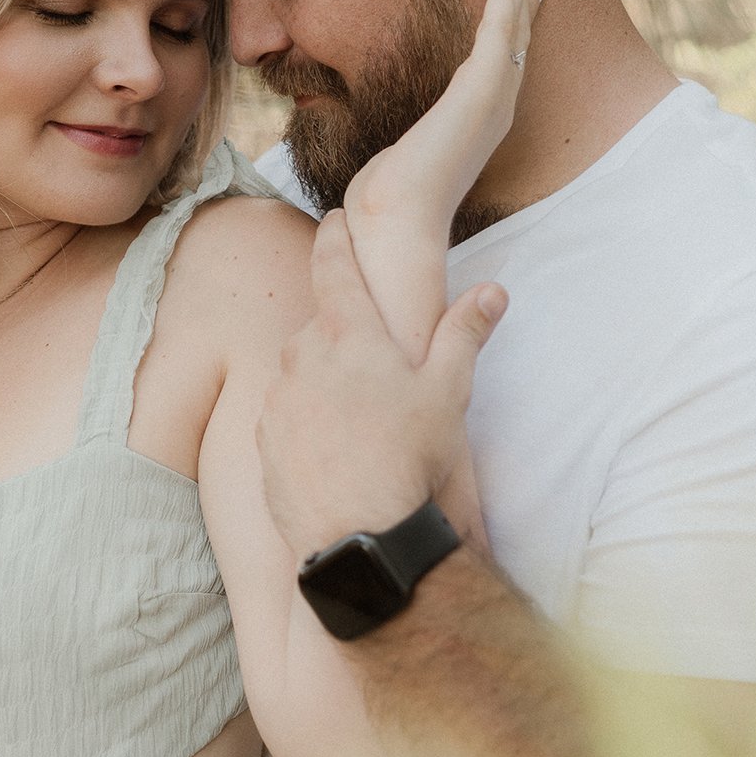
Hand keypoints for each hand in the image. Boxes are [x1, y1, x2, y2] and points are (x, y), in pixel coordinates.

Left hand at [257, 206, 507, 557]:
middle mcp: (301, 357)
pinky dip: (305, 423)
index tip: (334, 218)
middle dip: (342, 333)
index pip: (333, 264)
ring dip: (322, 382)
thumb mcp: (449, 391)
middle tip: (373, 358)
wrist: (363, 539)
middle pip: (318, 325)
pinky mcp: (263, 443)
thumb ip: (465, 334)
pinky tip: (335, 450)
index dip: (335, 236)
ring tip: (360, 416)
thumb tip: (492, 290)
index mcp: (347, 333)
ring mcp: (277, 401)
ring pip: (299, 373)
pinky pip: (285, 418)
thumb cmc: (410, 458)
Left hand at [344, 0, 542, 230]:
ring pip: (513, 28)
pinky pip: (499, 30)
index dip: (513, 24)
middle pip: (517, 39)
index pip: (503, 62)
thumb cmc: (391, 201)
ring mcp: (494, 99)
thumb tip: (392, 159)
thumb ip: (409, 150)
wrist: (394, 219)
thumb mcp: (403, 162)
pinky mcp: (482, 90)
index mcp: (480, 124)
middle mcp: (496, 110)